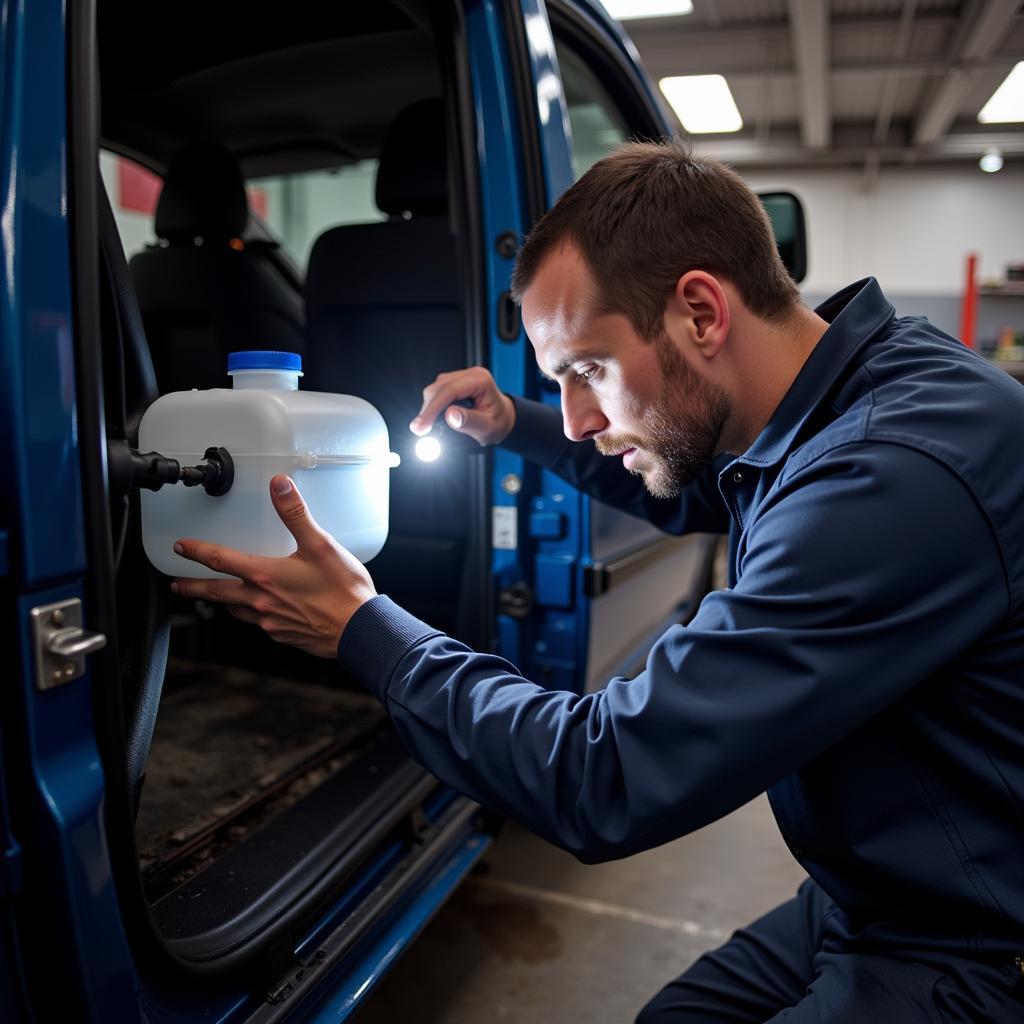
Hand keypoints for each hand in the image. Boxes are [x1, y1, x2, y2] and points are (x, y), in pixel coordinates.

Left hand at [171, 475, 376, 658]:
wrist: (359, 630)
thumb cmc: (343, 591)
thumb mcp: (321, 545)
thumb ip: (296, 514)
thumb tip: (279, 485)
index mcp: (265, 576)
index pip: (220, 560)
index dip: (196, 552)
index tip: (180, 548)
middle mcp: (261, 601)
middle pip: (216, 593)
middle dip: (193, 587)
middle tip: (178, 585)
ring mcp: (271, 621)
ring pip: (236, 610)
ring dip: (221, 602)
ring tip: (216, 597)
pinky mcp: (284, 634)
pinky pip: (259, 623)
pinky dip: (251, 614)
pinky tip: (260, 610)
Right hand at [410, 366, 515, 446]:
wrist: (503, 418)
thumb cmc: (499, 422)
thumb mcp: (487, 427)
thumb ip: (470, 421)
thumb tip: (451, 416)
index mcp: (480, 381)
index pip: (450, 391)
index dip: (433, 409)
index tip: (422, 425)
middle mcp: (470, 375)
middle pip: (439, 387)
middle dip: (427, 409)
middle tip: (420, 429)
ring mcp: (462, 378)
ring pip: (435, 388)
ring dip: (428, 407)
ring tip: (426, 426)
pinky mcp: (455, 384)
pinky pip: (438, 391)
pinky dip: (432, 405)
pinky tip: (432, 418)